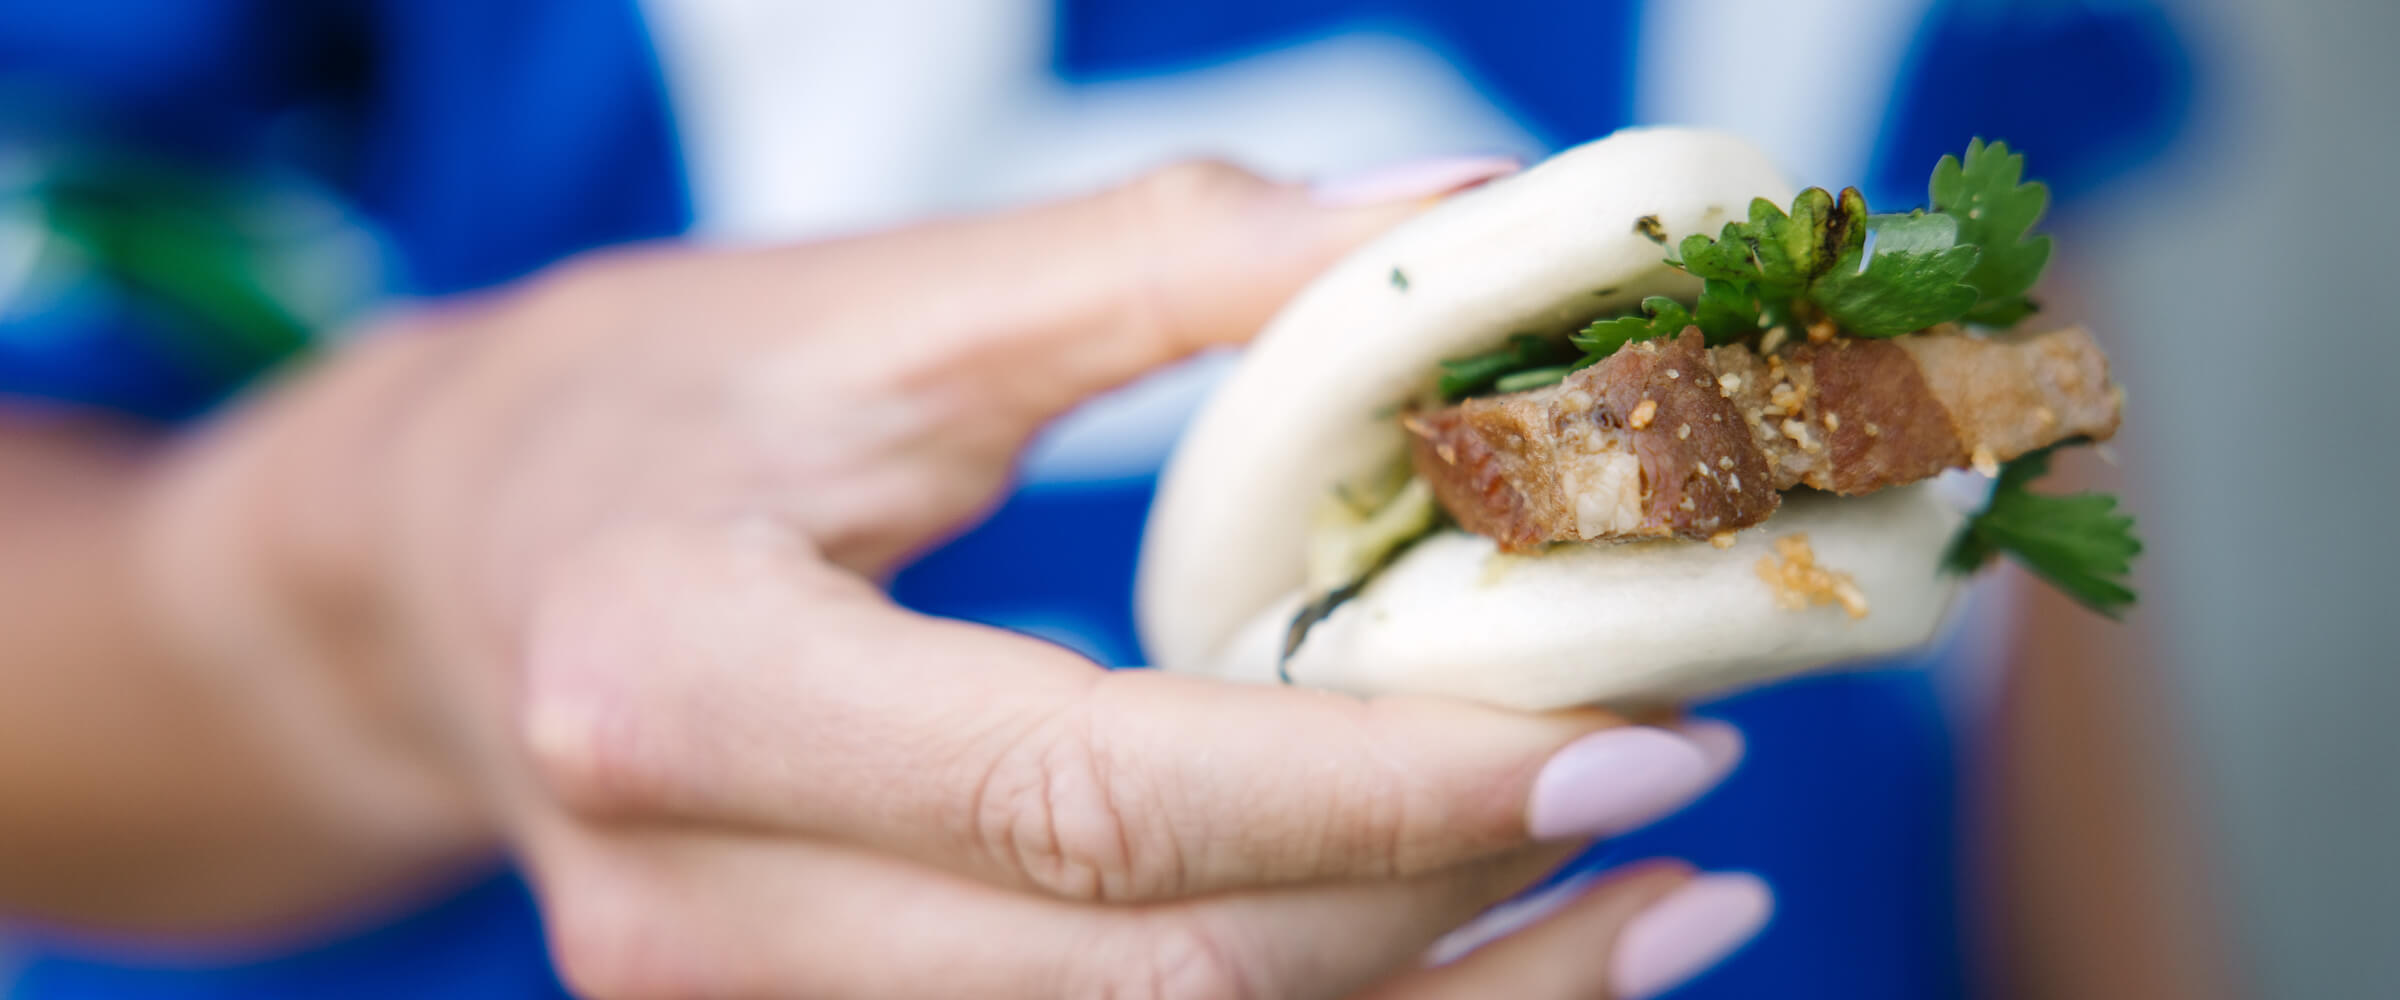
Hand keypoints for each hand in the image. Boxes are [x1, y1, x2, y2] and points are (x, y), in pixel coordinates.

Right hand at [154, 157, 1767, 997]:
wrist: (434, 572)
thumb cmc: (646, 407)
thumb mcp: (873, 307)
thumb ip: (1164, 267)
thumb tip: (1459, 220)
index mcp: (683, 683)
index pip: (1092, 797)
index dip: (1385, 791)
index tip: (1639, 737)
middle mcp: (693, 911)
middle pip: (1147, 986)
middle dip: (1454, 916)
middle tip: (1685, 801)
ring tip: (1653, 915)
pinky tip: (1473, 954)